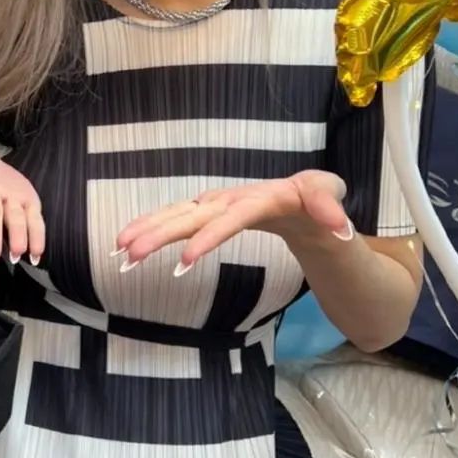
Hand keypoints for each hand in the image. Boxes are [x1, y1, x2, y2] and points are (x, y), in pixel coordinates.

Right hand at [115, 170, 352, 274]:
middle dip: (159, 233)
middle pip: (191, 214)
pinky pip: (173, 219)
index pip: (231, 217)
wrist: (299, 197)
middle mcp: (228, 197)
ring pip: (175, 215)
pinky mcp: (204, 212)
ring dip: (146, 231)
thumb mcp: (329, 195)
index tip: (183, 262)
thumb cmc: (315, 197)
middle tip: (130, 254)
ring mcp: (213, 204)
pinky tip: (126, 245)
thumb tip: (338, 227)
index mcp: (258, 196)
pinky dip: (148, 228)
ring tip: (119, 251)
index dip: (207, 237)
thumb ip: (329, 205)